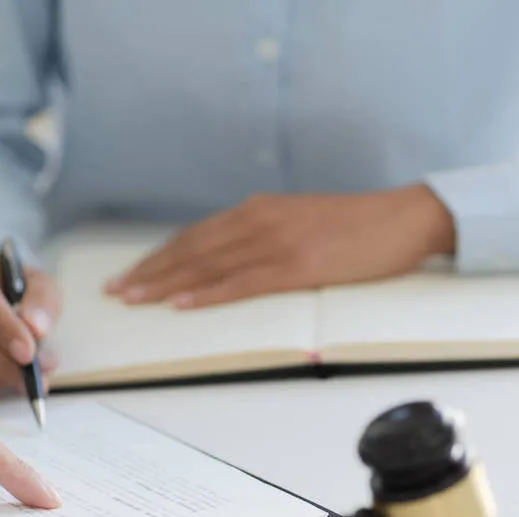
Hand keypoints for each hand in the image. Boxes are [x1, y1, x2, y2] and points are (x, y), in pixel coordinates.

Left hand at [104, 184, 455, 307]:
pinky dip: (208, 294)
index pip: (195, 236)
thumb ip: (267, 236)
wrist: (404, 219)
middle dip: (149, 272)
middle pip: (191, 249)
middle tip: (114, 291)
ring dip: (166, 284)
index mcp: (259, 209)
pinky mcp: (297, 266)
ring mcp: (276, 242)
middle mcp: (259, 220)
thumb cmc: (358, 226)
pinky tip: (181, 304)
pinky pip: (242, 283)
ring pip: (207, 265)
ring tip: (133, 299)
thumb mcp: (301, 222)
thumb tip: (235, 260)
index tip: (129, 274)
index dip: (158, 256)